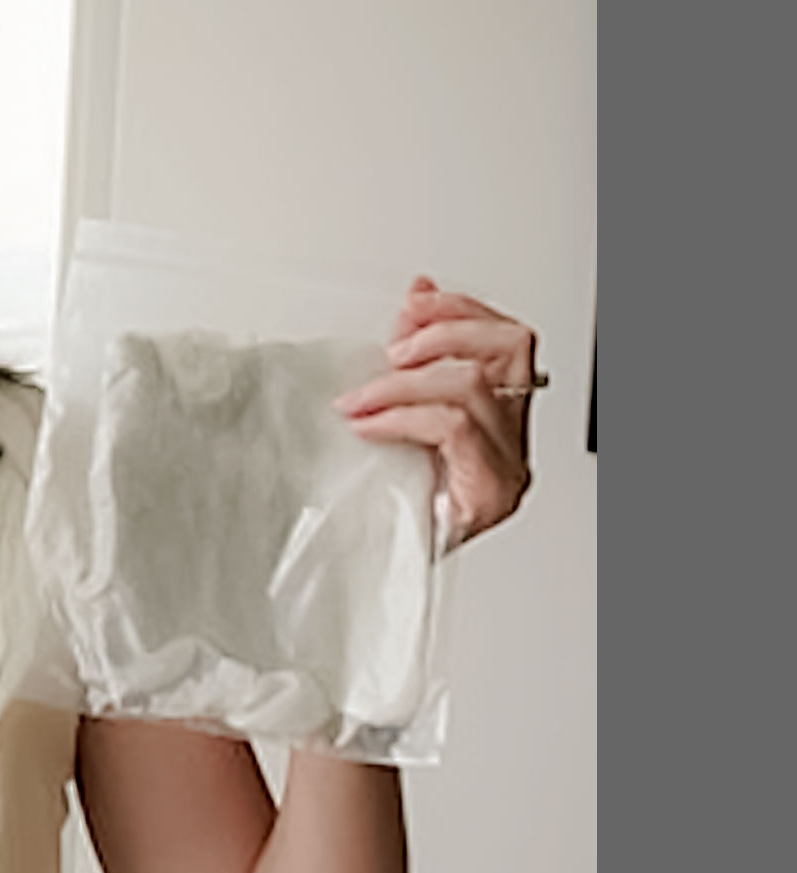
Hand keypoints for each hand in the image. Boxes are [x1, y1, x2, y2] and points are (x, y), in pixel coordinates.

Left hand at [334, 275, 541, 549]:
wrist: (377, 569)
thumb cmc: (388, 500)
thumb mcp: (393, 414)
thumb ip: (408, 363)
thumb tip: (410, 303)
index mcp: (499, 415)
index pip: (507, 340)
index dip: (461, 310)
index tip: (411, 306)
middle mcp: (513, 439)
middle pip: (510, 348)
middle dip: (443, 332)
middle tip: (390, 352)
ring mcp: (507, 467)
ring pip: (477, 386)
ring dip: (404, 382)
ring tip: (359, 399)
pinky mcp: (488, 495)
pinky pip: (455, 429)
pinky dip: (402, 417)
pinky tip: (368, 426)